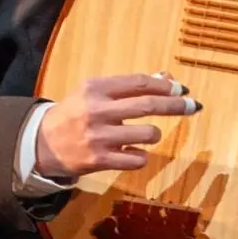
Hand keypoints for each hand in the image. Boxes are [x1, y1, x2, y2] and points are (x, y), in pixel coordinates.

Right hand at [36, 72, 199, 179]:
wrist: (43, 144)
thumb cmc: (75, 113)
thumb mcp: (96, 93)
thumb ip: (129, 86)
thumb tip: (166, 77)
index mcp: (96, 88)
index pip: (139, 83)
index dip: (165, 85)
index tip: (182, 89)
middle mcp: (97, 110)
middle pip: (148, 106)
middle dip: (176, 105)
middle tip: (194, 106)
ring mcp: (98, 137)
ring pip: (147, 134)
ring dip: (154, 134)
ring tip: (145, 134)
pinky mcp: (99, 161)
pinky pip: (137, 160)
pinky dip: (141, 156)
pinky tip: (132, 152)